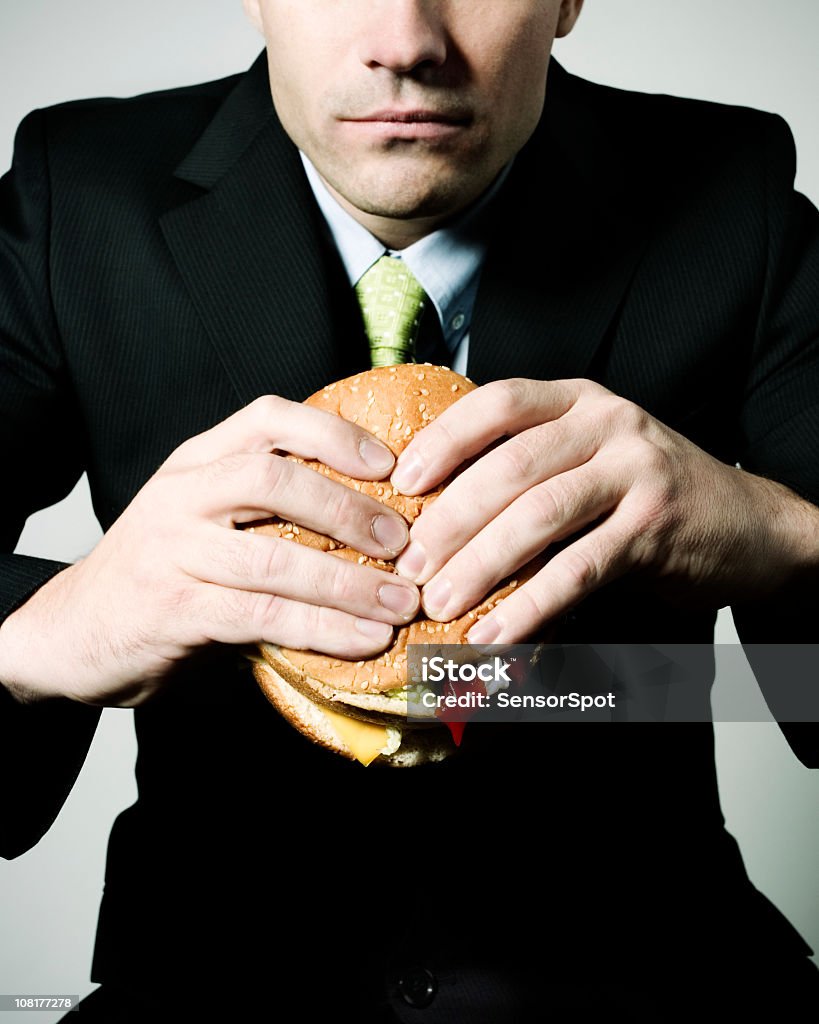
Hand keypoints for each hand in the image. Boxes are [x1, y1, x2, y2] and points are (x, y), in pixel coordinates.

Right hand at [0, 396, 418, 705]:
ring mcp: (169, 551)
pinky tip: (363, 640)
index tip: (389, 464)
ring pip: (272, 558)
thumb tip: (374, 522)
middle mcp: (179, 495)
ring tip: (400, 604)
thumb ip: (266, 510)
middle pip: (273, 479)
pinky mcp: (170, 610)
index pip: (267, 418)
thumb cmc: (163, 573)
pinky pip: (260, 616)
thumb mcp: (204, 520)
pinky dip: (321, 629)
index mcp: (195, 462)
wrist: (75, 630)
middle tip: (404, 543)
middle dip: (349, 510)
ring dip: (348, 583)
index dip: (334, 433)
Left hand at [390, 378, 818, 644]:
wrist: (744, 523)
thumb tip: (434, 520)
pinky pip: (578, 569)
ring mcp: (636, 471)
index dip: (443, 441)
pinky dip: (531, 606)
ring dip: (480, 565)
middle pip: (511, 466)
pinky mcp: (655, 526)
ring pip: (540, 516)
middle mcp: (608, 424)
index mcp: (578, 401)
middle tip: (410, 567)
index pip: (499, 403)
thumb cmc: (645, 493)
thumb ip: (527, 470)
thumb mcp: (588, 458)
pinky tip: (497, 634)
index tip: (400, 485)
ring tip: (440, 604)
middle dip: (450, 520)